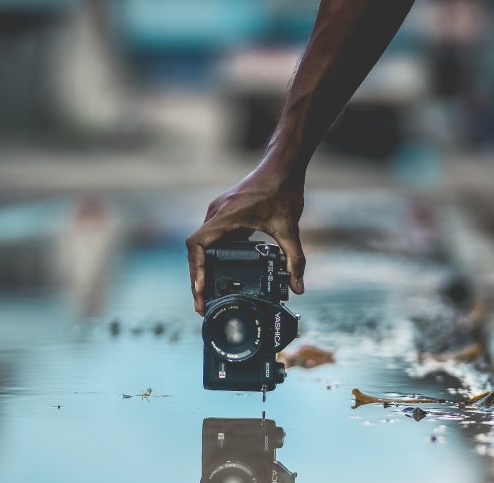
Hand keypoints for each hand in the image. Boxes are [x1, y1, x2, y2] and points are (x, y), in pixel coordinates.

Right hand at [186, 158, 305, 314]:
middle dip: (197, 280)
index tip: (200, 289)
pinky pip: (209, 241)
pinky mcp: (224, 216)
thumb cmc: (282, 189)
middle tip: (202, 305)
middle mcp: (216, 215)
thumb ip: (294, 259)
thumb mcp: (289, 229)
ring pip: (200, 247)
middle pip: (195, 252)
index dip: (195, 270)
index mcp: (225, 217)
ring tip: (205, 296)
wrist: (282, 166)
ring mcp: (218, 215)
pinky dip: (209, 260)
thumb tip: (298, 287)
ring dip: (201, 271)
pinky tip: (216, 276)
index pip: (196, 245)